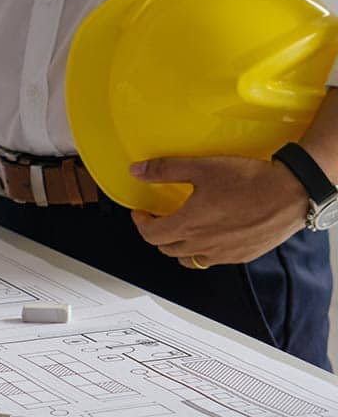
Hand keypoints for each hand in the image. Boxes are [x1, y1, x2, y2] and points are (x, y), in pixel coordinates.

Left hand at [129, 156, 308, 268]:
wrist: (290, 193)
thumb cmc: (248, 181)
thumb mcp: (201, 168)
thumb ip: (166, 170)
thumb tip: (137, 171)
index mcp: (189, 225)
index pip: (151, 235)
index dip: (140, 224)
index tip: (140, 213)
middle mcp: (203, 245)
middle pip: (167, 249)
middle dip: (157, 234)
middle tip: (158, 219)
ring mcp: (223, 255)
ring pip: (189, 259)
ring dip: (178, 247)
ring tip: (181, 229)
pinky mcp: (242, 256)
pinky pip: (213, 260)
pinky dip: (203, 251)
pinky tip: (210, 236)